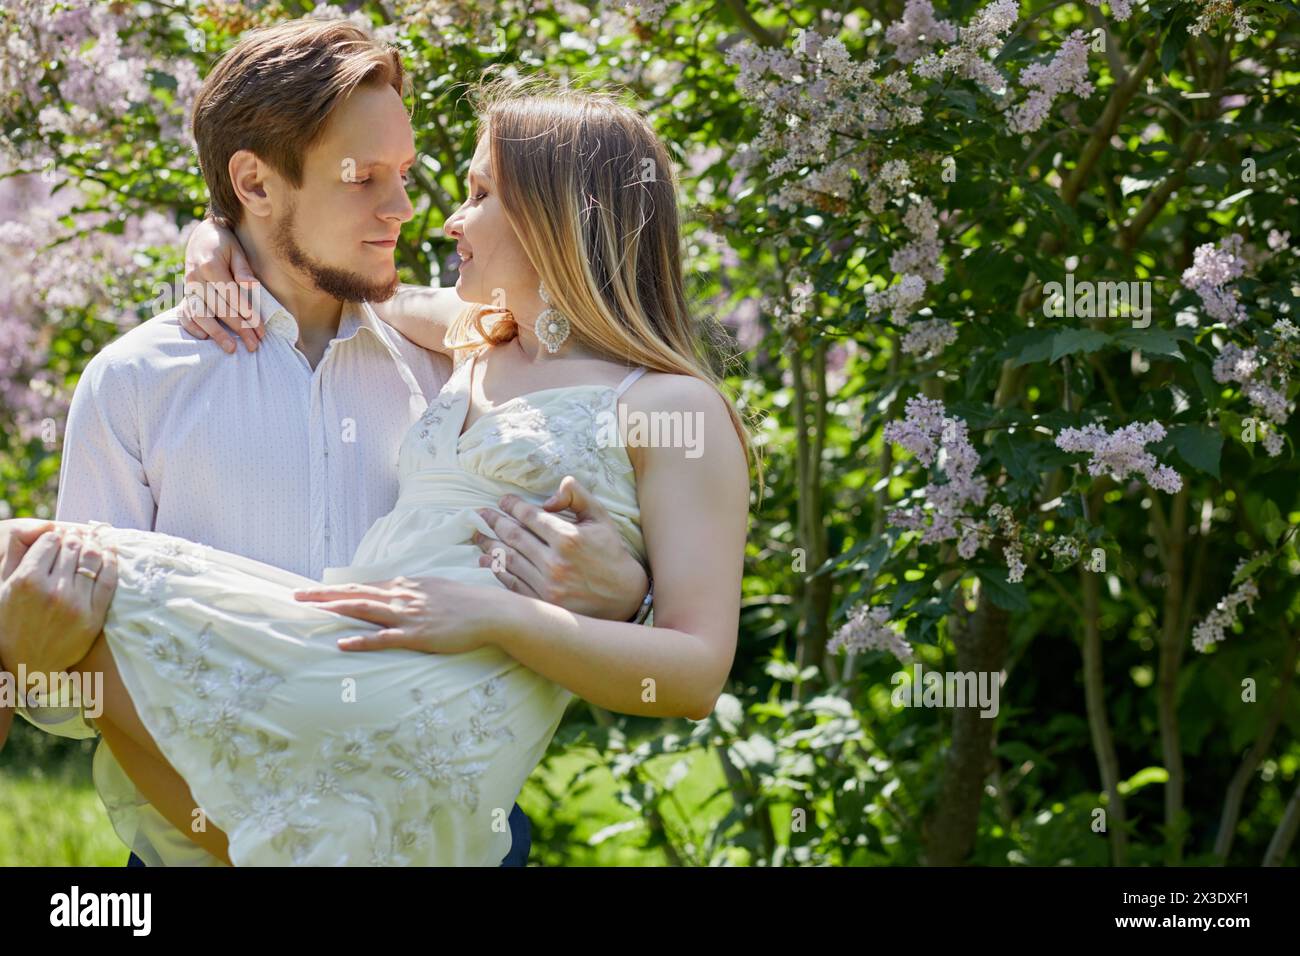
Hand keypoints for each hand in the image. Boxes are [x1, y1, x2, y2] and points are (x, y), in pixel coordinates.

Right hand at [0, 520, 118, 675]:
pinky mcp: (94, 616)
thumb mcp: (1, 590)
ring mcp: (76, 604)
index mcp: (26, 581)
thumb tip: (32, 531)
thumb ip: (13, 558)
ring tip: (92, 541)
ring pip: (92, 559)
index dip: (55, 536)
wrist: (28, 664)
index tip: (58, 536)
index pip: (50, 542)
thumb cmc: (10, 624)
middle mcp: (52, 591)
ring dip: (94, 544)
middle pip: (73, 547)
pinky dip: (111, 561)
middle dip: (75, 538)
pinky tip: (110, 552)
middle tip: (78, 535)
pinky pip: (109, 580)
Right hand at [178, 217, 265, 353]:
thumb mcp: (236, 250)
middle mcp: (196, 278)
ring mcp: (188, 287)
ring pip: (200, 314)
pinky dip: (192, 326)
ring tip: (231, 349)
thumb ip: (243, 269)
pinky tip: (204, 338)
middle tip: (253, 346)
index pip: (232, 296)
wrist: (202, 236)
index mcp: (210, 266)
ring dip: (216, 333)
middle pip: (219, 309)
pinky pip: (184, 313)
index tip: (261, 331)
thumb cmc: (225, 244)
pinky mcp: (185, 293)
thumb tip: (251, 285)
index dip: (248, 315)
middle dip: (238, 329)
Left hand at [291, 575, 507, 653]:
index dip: (335, 589)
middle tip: (296, 596)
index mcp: (405, 585)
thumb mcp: (433, 589)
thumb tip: (393, 593)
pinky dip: (361, 640)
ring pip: (363, 610)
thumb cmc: (464, 602)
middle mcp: (401, 596)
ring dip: (334, 609)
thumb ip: (411, 591)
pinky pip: (384, 638)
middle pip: (355, 593)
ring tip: (310, 610)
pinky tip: (342, 643)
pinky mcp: (417, 635)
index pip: (362, 586)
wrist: (489, 611)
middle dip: (323, 595)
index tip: (312, 591)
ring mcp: (408, 615)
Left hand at [471, 475, 649, 620]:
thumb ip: (577, 497)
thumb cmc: (612, 554)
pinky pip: (512, 583)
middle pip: (514, 536)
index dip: (512, 506)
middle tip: (480, 514)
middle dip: (494, 522)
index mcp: (568, 538)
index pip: (530, 516)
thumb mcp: (601, 518)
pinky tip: (486, 561)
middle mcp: (555, 562)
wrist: (625, 597)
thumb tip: (549, 494)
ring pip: (509, 559)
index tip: (502, 501)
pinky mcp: (543, 604)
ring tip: (477, 536)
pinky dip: (497, 570)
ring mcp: (547, 586)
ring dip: (489, 546)